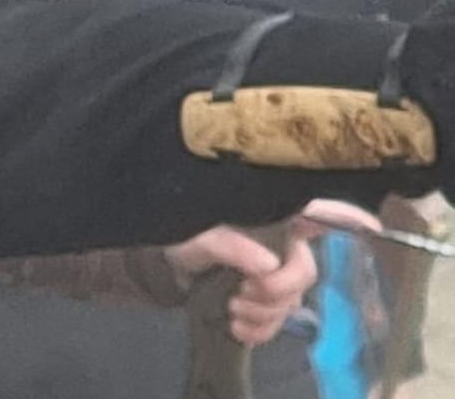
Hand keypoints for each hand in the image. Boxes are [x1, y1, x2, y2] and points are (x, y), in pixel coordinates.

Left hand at [165, 201, 380, 346]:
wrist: (168, 267)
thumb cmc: (185, 236)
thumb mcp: (200, 235)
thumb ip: (232, 245)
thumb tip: (268, 266)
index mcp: (270, 216)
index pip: (314, 211)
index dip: (345, 217)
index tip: (373, 225)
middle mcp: (281, 244)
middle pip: (305, 272)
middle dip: (277, 290)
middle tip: (244, 291)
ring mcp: (276, 275)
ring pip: (291, 302)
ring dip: (262, 313)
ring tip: (232, 308)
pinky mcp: (265, 300)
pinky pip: (277, 323)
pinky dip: (259, 330)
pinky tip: (238, 328)